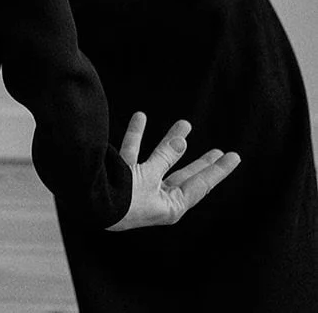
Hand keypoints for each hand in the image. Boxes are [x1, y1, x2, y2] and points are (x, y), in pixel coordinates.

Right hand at [107, 112, 240, 230]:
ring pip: (160, 160)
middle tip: (220, 152)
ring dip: (170, 141)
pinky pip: (134, 152)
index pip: (201, 184)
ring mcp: (141, 186)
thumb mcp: (149, 177)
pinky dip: (137, 135)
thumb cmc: (123, 198)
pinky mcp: (123, 175)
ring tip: (185, 124)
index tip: (235, 156)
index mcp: (171, 206)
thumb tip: (183, 140)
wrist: (88, 203)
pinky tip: (141, 117)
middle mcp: (158, 197)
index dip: (218, 169)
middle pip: (185, 175)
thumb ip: (166, 157)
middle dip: (201, 162)